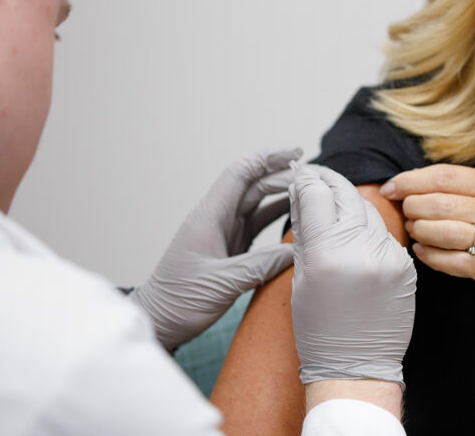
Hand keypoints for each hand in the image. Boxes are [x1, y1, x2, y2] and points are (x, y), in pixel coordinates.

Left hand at [131, 147, 301, 350]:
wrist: (159, 321)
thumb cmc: (180, 300)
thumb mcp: (222, 283)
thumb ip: (260, 265)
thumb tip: (297, 252)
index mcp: (209, 216)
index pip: (240, 174)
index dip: (268, 158)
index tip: (296, 152)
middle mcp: (216, 219)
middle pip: (253, 186)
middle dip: (283, 177)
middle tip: (314, 179)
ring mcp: (223, 233)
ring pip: (256, 204)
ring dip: (282, 197)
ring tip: (311, 194)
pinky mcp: (229, 249)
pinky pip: (256, 226)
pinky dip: (276, 220)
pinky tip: (296, 220)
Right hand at [289, 163, 415, 387]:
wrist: (357, 366)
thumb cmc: (320, 328)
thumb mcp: (301, 277)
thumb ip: (305, 232)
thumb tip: (302, 195)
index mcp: (326, 254)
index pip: (316, 195)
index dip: (307, 180)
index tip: (302, 174)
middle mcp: (360, 250)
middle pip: (345, 195)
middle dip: (329, 183)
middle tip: (317, 177)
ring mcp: (388, 257)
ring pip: (368, 211)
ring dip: (350, 205)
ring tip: (335, 206)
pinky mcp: (405, 266)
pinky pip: (385, 235)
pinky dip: (369, 231)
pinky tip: (357, 237)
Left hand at [379, 164, 474, 326]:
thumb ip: (468, 187)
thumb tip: (417, 181)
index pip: (444, 176)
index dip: (411, 180)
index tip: (391, 186)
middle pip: (438, 203)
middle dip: (411, 206)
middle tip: (403, 210)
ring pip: (441, 232)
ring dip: (418, 230)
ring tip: (413, 229)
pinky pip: (449, 261)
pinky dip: (428, 255)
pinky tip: (422, 250)